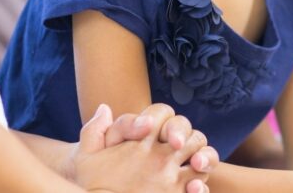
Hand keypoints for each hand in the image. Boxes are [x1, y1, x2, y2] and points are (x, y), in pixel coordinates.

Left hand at [69, 103, 216, 192]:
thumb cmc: (93, 176)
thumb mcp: (88, 156)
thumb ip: (95, 132)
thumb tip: (105, 108)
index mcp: (147, 132)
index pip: (162, 114)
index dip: (160, 119)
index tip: (151, 130)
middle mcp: (166, 147)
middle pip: (187, 131)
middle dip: (185, 134)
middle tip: (175, 144)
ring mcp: (177, 169)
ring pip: (202, 153)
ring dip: (205, 155)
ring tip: (196, 164)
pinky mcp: (182, 191)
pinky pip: (201, 185)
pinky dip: (202, 186)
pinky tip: (194, 189)